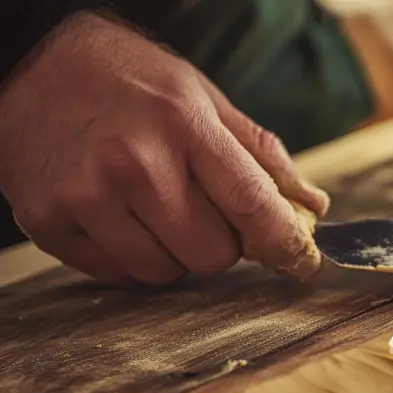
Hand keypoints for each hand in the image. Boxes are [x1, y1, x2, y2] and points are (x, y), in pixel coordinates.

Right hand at [0, 12, 329, 284]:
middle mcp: (134, 163)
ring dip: (173, 254)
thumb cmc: (126, 80)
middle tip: (200, 213)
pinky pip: (118, 275)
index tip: (303, 264)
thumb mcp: (200, 97)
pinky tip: (120, 217)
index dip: (286, 243)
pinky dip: (131, 258)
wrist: (28, 65)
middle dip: (219, 244)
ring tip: (154, 210)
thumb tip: (311, 205)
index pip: (251, 203)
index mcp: (181, 124)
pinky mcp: (50, 222)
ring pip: (165, 273)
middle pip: (212, 254)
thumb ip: (259, 154)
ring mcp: (87, 196)